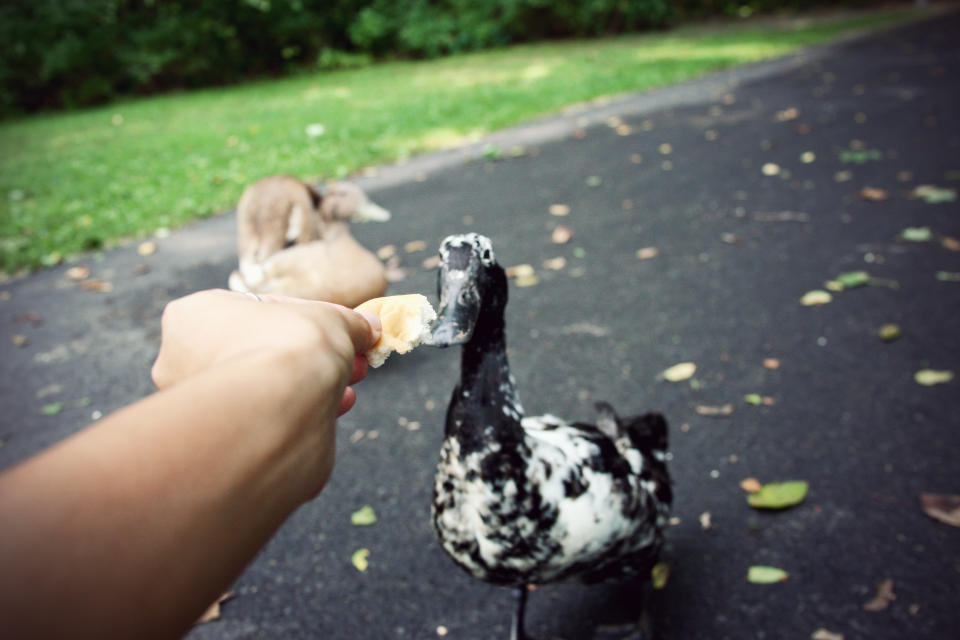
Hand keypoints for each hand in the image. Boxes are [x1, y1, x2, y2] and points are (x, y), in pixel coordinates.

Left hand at [151, 290, 379, 414]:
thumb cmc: (290, 348)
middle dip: (311, 353)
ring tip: (350, 382)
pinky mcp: (218, 444)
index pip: (257, 310)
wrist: (275, 413)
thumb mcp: (331, 319)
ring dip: (310, 383)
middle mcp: (182, 362)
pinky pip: (266, 419)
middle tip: (350, 356)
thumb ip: (349, 322)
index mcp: (192, 316)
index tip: (340, 327)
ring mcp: (196, 408)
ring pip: (266, 387)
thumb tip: (369, 327)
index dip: (307, 317)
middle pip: (262, 350)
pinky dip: (301, 412)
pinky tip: (334, 408)